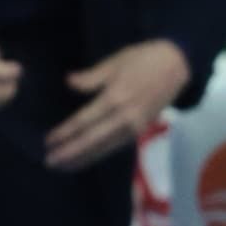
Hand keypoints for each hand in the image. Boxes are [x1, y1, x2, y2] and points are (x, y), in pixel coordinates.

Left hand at [45, 38, 186, 168]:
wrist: (178, 65)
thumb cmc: (144, 59)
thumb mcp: (115, 61)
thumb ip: (91, 76)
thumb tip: (69, 82)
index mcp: (115, 97)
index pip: (84, 121)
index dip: (65, 132)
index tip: (48, 140)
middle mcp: (124, 116)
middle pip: (92, 140)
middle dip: (70, 153)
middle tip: (50, 162)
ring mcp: (135, 126)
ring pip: (104, 148)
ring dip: (83, 158)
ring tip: (64, 166)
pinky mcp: (141, 130)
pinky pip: (116, 146)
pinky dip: (99, 154)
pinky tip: (87, 158)